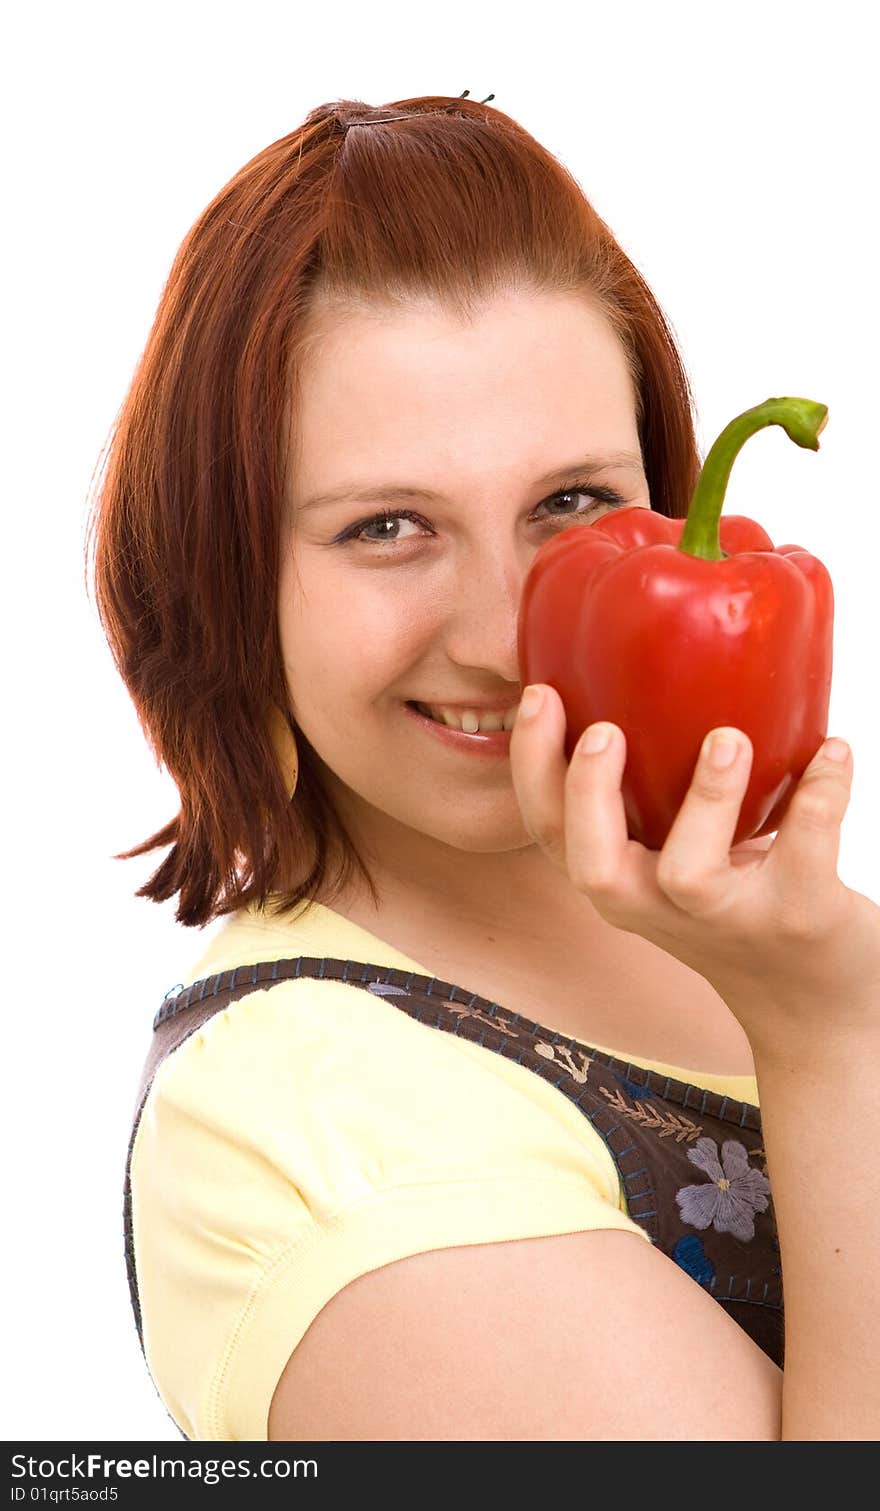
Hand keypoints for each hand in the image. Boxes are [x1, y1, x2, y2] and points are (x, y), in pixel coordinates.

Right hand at [509, 684, 879, 1053]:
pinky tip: (834, 751)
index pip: (549, 833)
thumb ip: (653, 797)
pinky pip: (805, 851)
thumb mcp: (675, 862)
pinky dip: (822, 795)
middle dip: (587, 794)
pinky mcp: (799, 919)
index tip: (538, 698)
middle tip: (605, 730)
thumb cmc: (737, 906)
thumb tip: (647, 670)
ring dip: (706, 800)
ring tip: (728, 738)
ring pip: (691, 874)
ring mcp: (730, 920)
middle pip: (594, 866)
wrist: (811, 999)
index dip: (533, 768)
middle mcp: (660, 910)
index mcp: (622, 883)